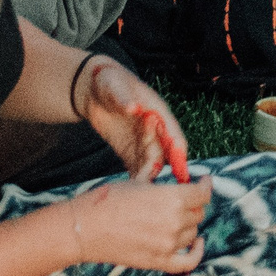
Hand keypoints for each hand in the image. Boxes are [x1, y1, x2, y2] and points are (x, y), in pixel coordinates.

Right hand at [60, 174, 209, 272]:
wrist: (85, 228)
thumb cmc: (108, 200)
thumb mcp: (138, 181)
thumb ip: (162, 182)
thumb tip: (177, 177)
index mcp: (172, 198)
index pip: (202, 193)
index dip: (205, 185)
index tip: (203, 181)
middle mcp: (175, 221)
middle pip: (198, 212)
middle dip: (193, 204)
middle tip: (182, 198)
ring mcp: (168, 244)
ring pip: (192, 232)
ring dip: (188, 224)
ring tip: (176, 216)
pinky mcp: (158, 261)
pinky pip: (189, 261)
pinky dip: (197, 252)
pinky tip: (197, 243)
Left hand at [76, 58, 198, 185]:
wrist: (94, 90)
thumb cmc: (109, 82)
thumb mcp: (114, 86)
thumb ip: (124, 97)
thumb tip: (134, 106)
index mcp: (157, 112)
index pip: (173, 134)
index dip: (178, 152)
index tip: (181, 169)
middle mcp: (155, 129)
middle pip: (163, 154)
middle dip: (159, 170)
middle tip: (149, 186)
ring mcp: (143, 141)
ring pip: (151, 164)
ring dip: (147, 178)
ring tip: (137, 192)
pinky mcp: (131, 151)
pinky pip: (137, 167)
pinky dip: (135, 179)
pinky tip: (129, 192)